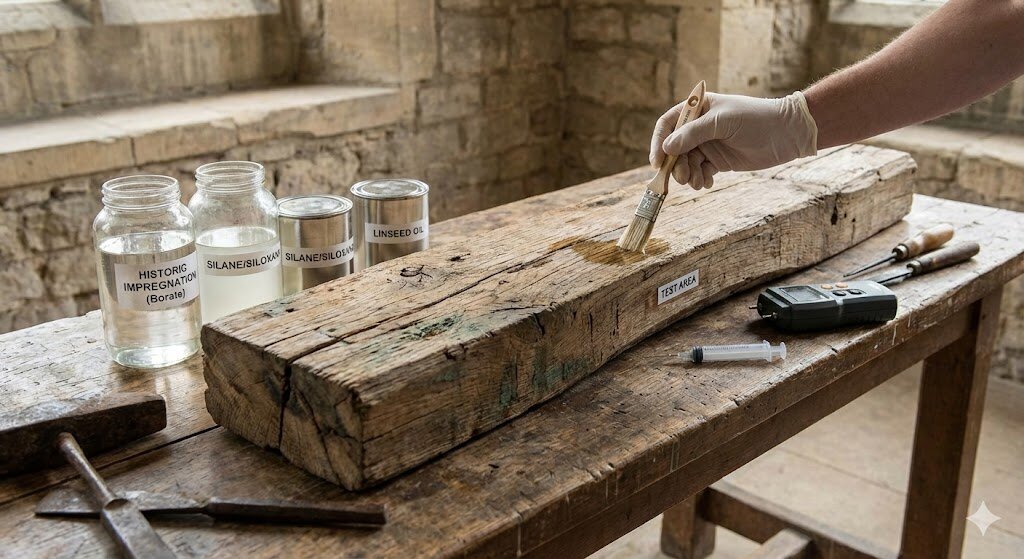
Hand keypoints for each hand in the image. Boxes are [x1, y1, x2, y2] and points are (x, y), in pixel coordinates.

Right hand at [649, 91, 817, 188]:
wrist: (787, 133)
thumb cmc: (755, 119)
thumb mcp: (722, 123)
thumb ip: (693, 134)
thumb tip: (666, 148)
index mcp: (697, 109)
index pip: (668, 124)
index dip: (659, 142)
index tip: (657, 162)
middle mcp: (699, 127)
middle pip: (674, 148)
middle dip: (676, 164)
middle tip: (683, 178)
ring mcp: (709, 144)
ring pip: (686, 163)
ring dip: (688, 174)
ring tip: (698, 182)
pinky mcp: (719, 160)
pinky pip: (700, 172)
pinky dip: (700, 179)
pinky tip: (707, 183)